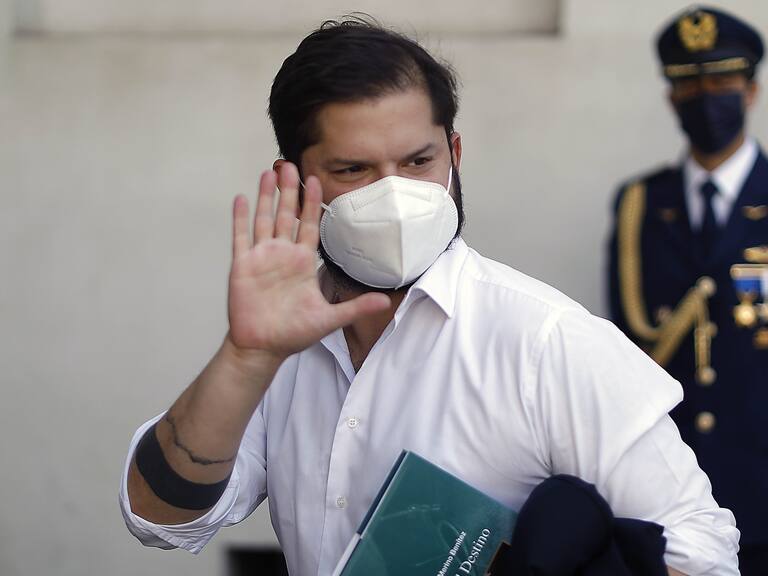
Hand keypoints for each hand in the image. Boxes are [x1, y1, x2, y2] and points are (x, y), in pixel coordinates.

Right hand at [227, 163, 390, 359]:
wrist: (263, 347)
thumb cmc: (293, 334)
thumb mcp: (329, 319)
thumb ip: (356, 308)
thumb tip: (386, 303)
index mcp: (303, 263)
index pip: (309, 226)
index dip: (312, 204)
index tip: (317, 181)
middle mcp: (283, 255)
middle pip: (286, 215)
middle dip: (290, 190)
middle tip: (292, 165)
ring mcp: (262, 258)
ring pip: (264, 220)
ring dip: (266, 197)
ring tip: (269, 172)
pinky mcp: (242, 266)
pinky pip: (241, 237)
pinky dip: (241, 218)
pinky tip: (242, 198)